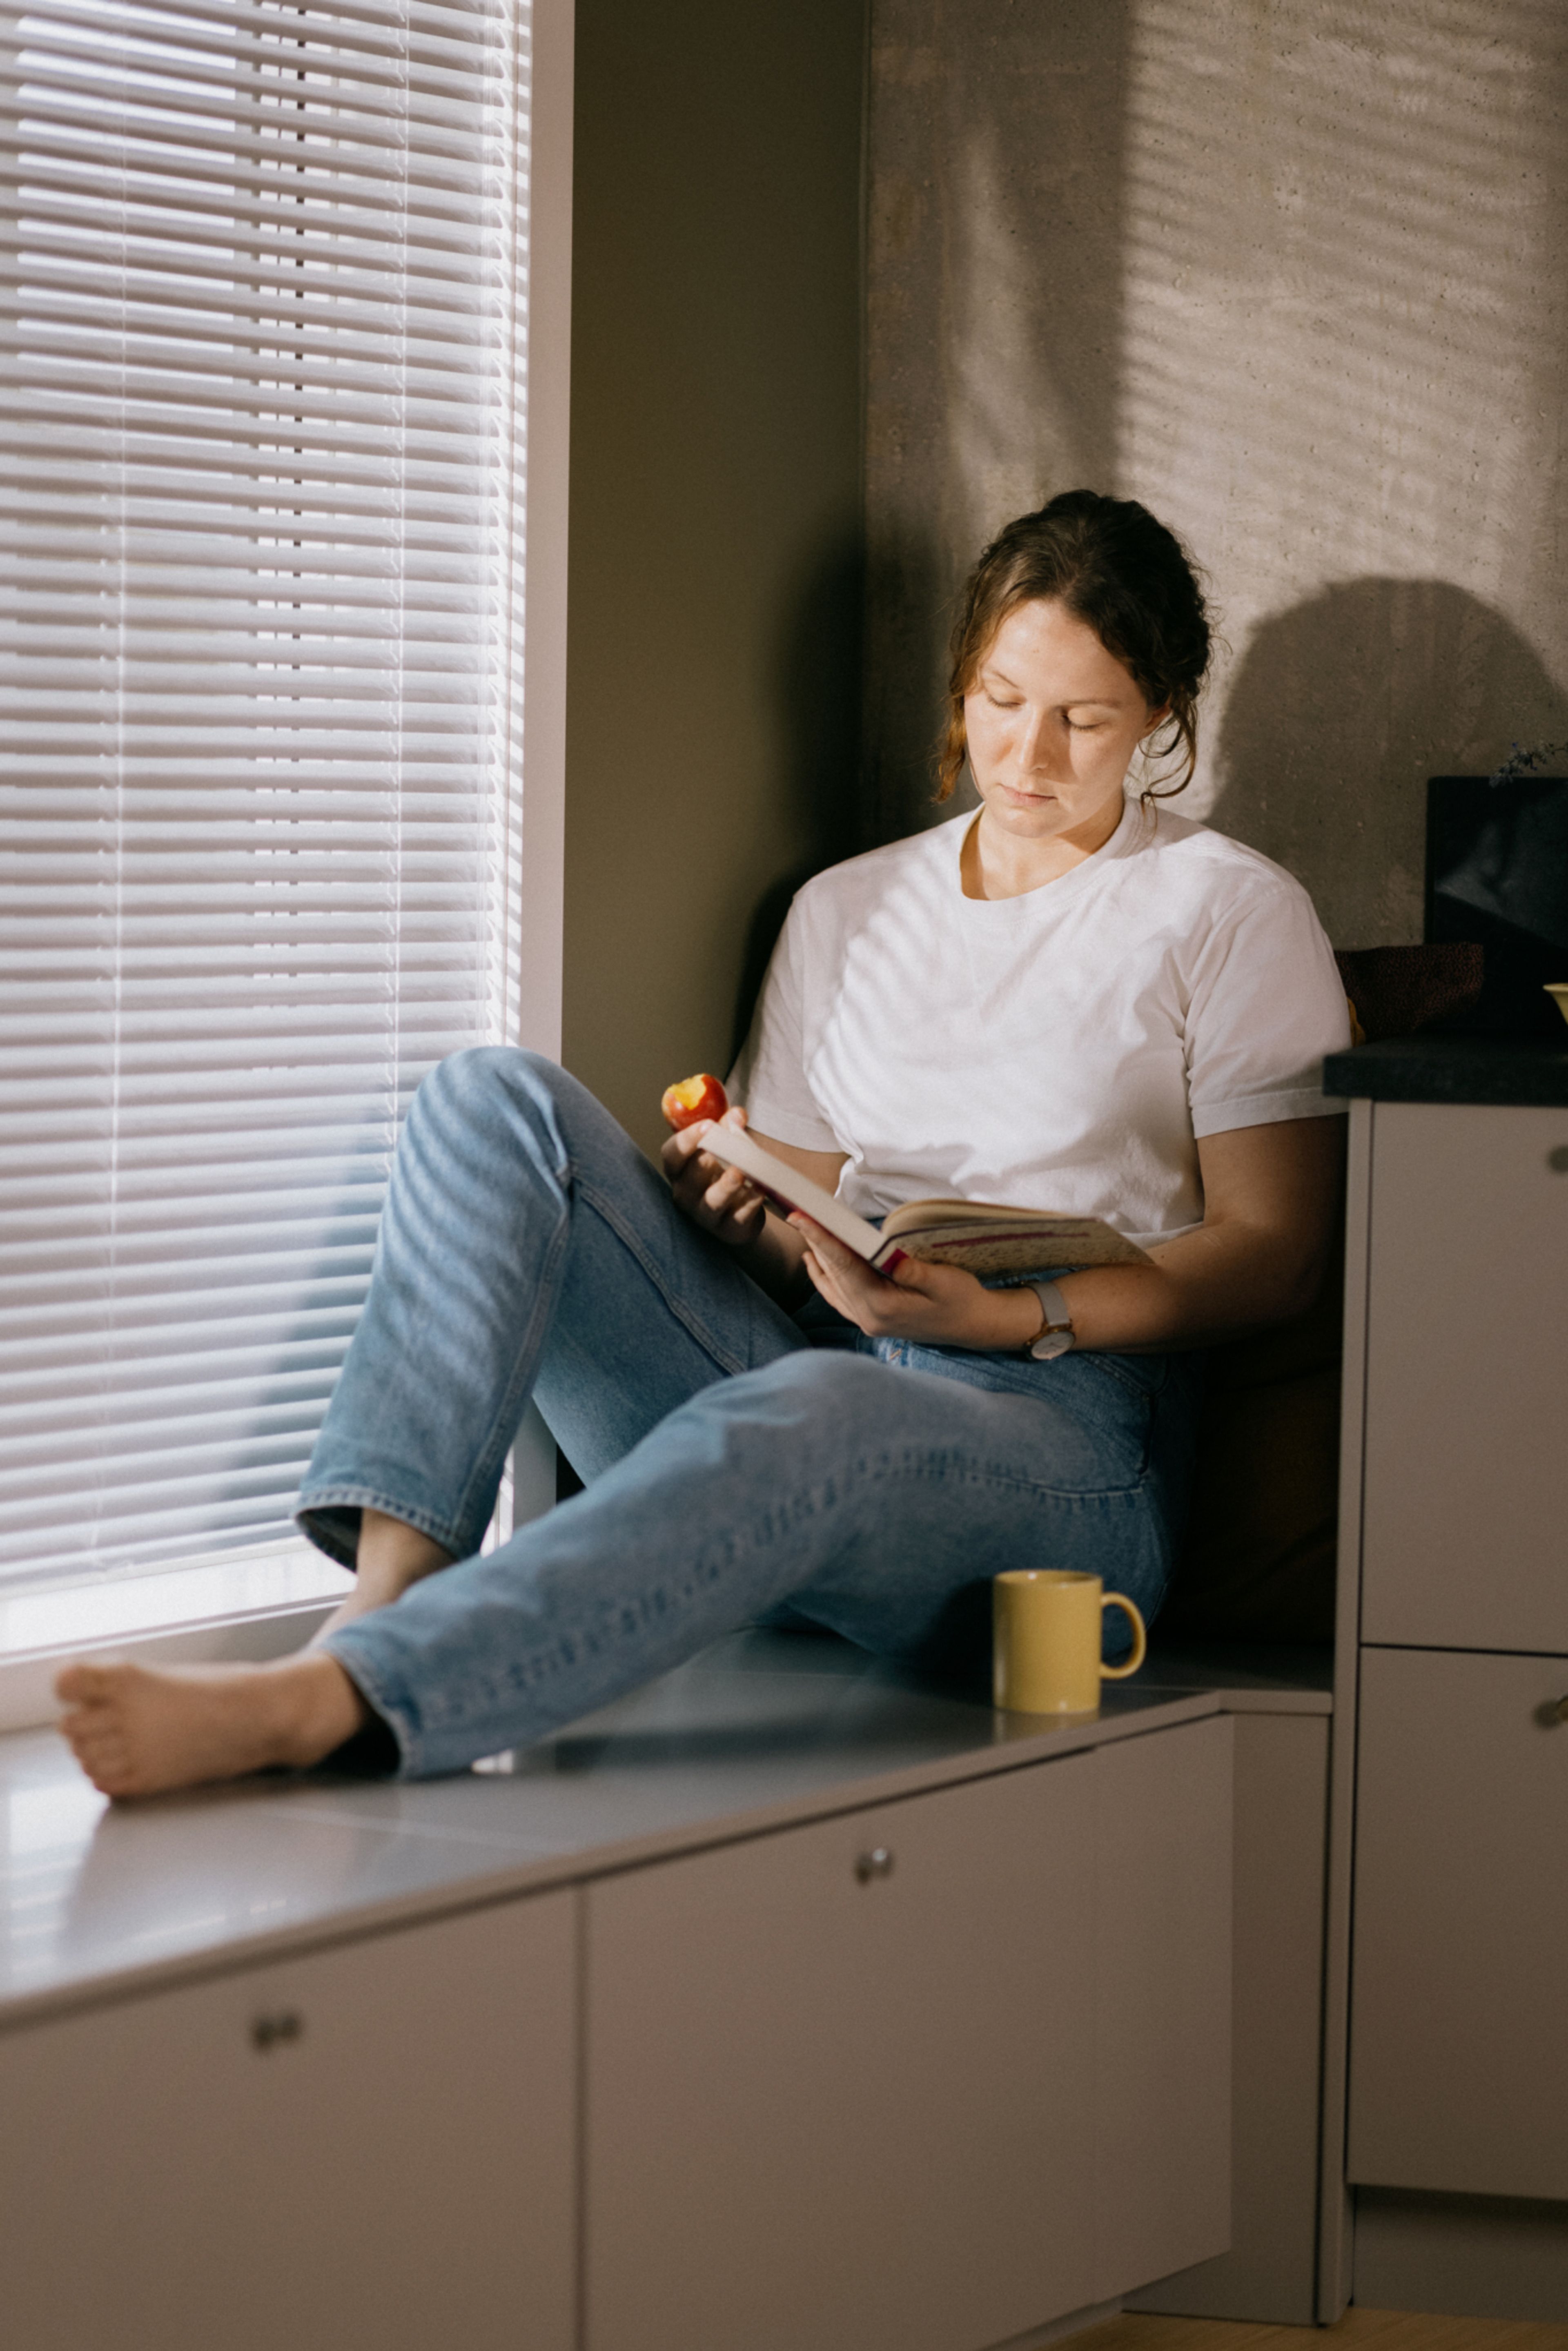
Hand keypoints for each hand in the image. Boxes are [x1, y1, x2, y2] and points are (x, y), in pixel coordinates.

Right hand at [661, 1106, 768, 1250]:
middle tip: (723, 1145)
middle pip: (690, 1177)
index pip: (672, 1154)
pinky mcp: (729, 1229)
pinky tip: (759, 1190)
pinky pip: (738, 1217)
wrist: (737, 1209)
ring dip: (726, 1185)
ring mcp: (705, 1215)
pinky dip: (749, 1203)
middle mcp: (686, 1194)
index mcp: (679, 1169)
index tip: (707, 1125)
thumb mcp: (721, 1146)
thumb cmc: (723, 1169)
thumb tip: (737, 1114)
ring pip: (712, 1201)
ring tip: (739, 1171)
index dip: (687, 1140)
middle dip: (706, 1160)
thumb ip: (727, 1128)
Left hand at [790, 1214, 1038, 1351]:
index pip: (845, 1267)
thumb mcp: (945, 1282)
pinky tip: (814, 1262)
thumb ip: (913, 1272)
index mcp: (883, 1307)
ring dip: (817, 1256)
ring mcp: (867, 1321)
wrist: (975, 1326)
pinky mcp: (871, 1319)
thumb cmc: (963, 1300)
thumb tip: (885, 1255)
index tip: (801, 1218)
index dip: (821, 1239)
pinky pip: (837, 1297)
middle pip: (833, 1273)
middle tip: (796, 1212)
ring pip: (832, 1285)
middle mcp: (868, 1317)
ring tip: (802, 1228)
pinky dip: (823, 1277)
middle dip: (814, 1241)